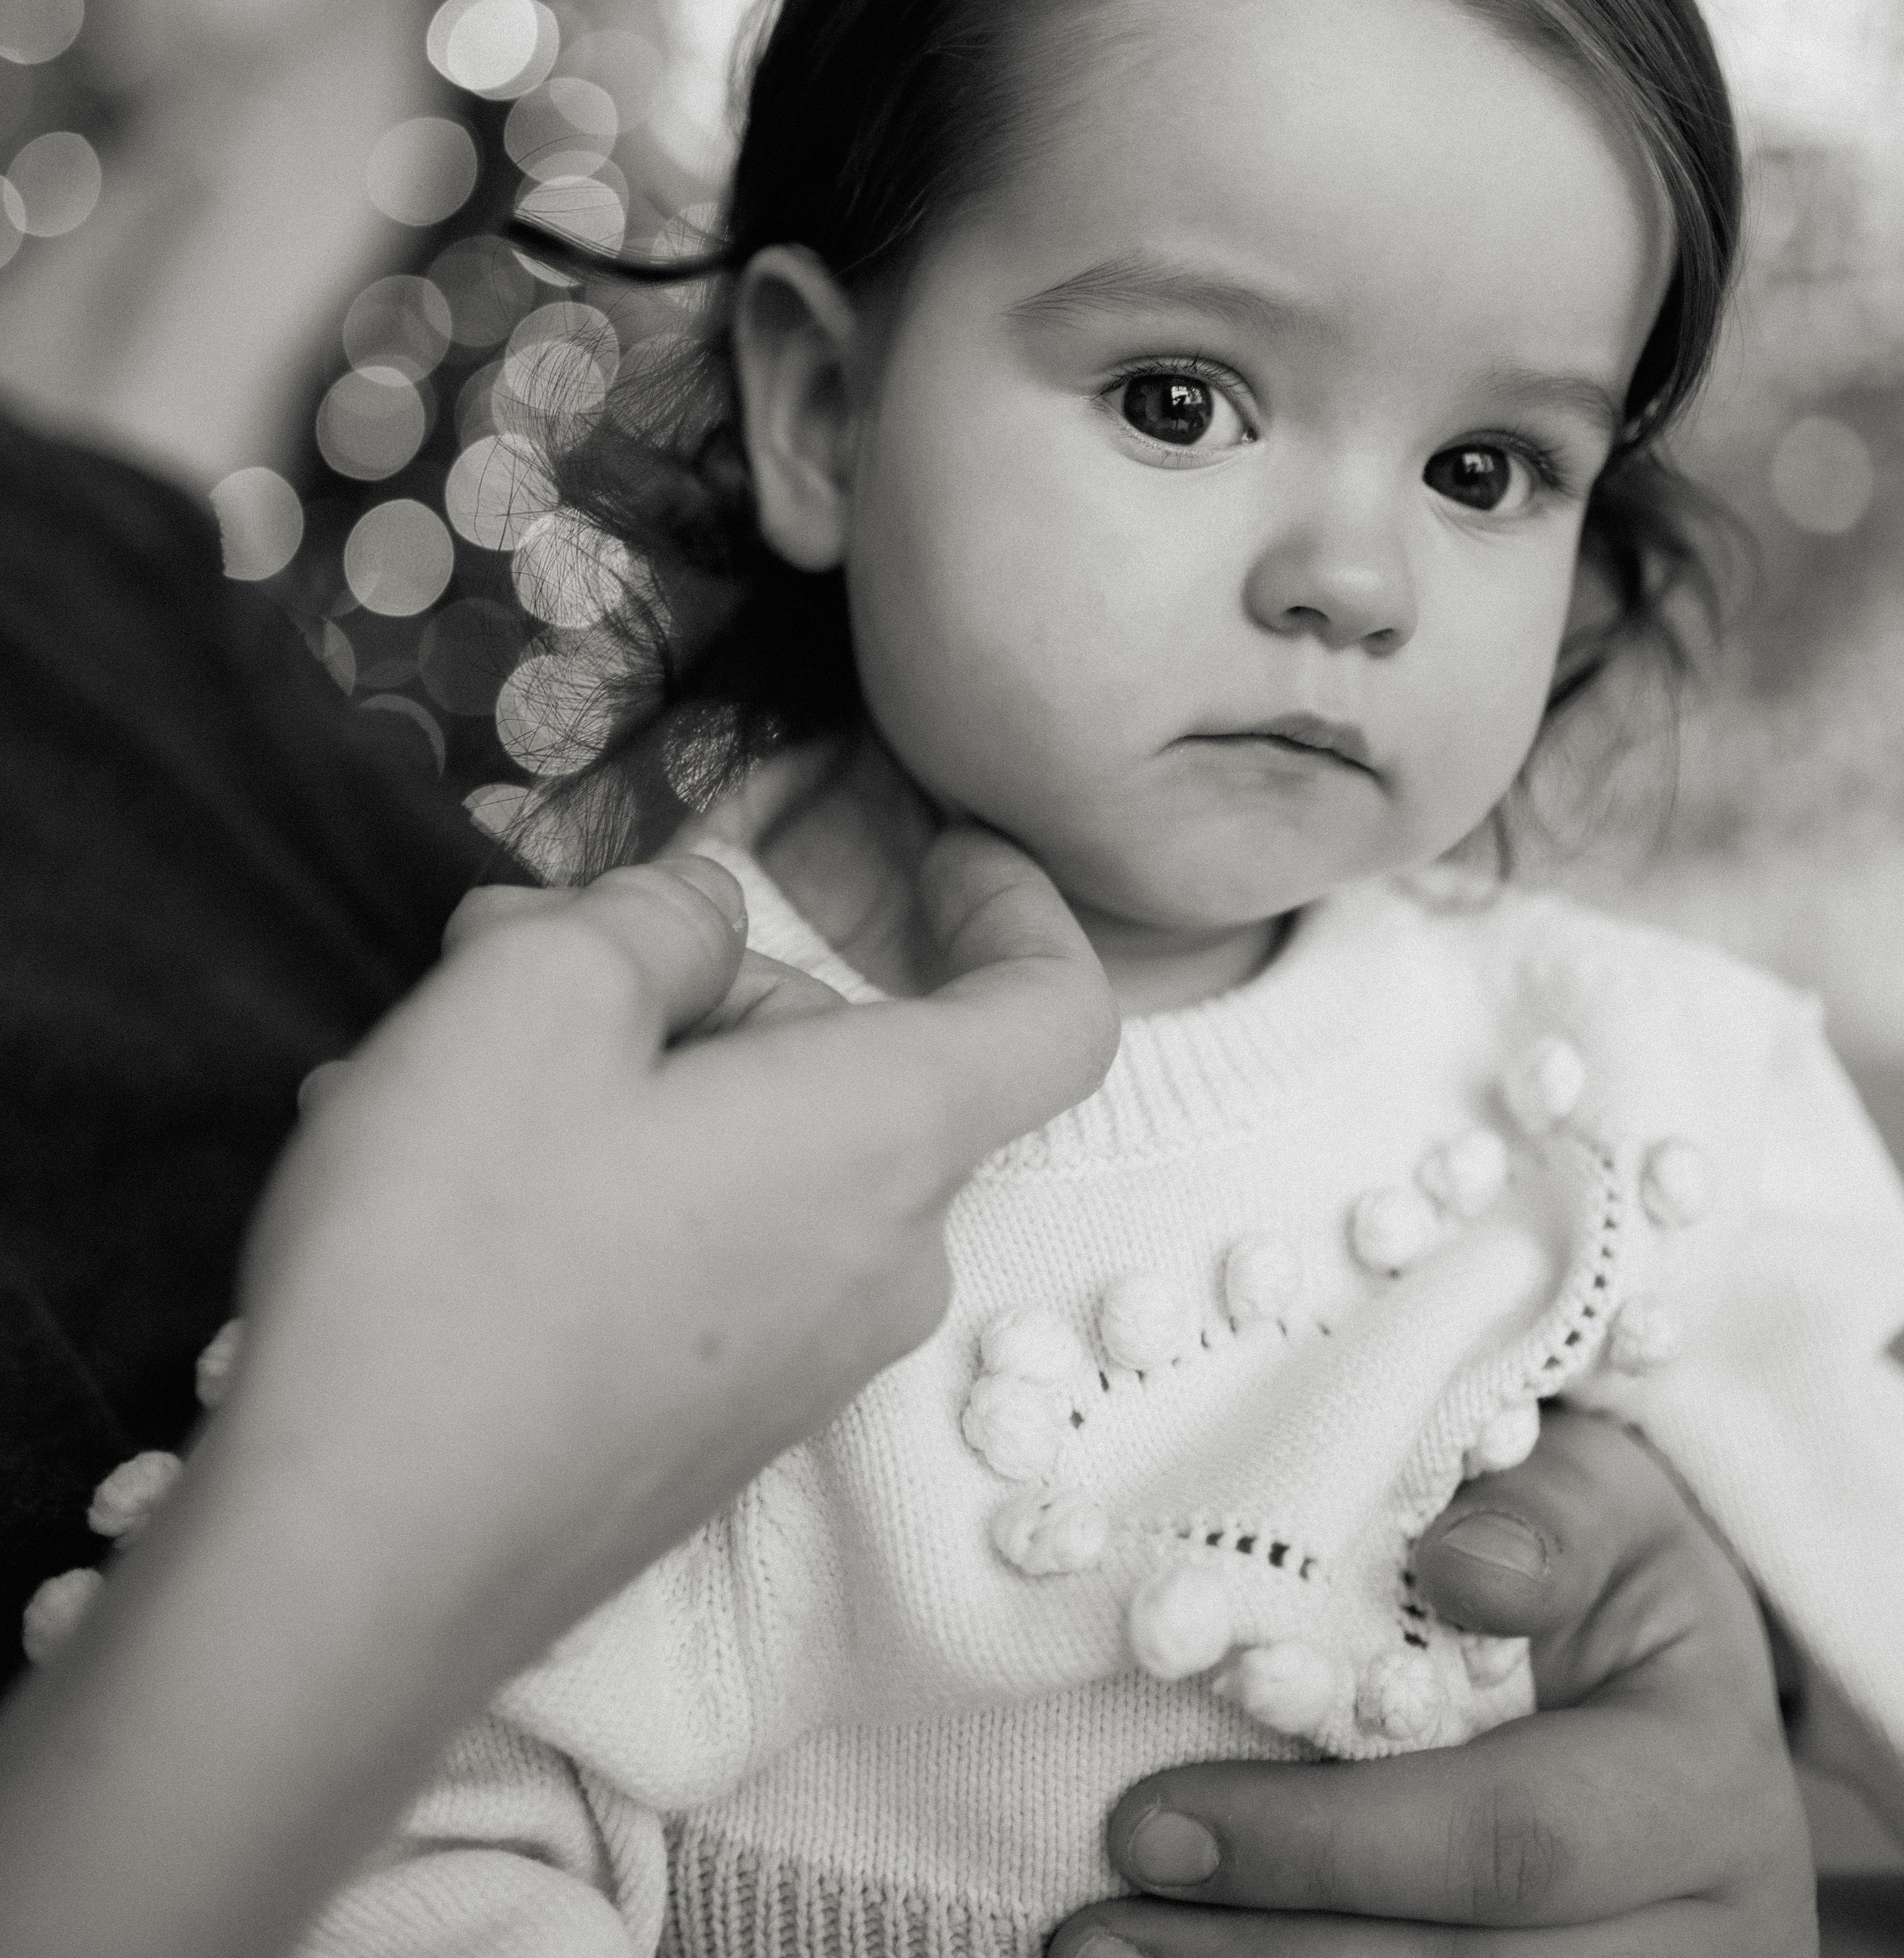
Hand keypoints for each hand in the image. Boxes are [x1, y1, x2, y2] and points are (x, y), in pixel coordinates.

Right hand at [0, 830, 1116, 1957]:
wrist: (348, 1576)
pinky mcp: (707, 1437)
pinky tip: (441, 1189)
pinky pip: (698, 1255)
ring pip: (749, 1154)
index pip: (1053, 1015)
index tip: (942, 850)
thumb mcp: (532, 995)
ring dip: (617, 1083)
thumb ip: (650, 919)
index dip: (1016, 909)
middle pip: (845, 1064)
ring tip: (426, 1077)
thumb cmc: (459, 1255)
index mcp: (885, 1139)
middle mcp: (878, 1266)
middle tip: (504, 951)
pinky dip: (602, 1188)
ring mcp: (797, 1368)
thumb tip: (702, 916)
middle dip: (695, 987)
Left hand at [1055, 1412, 1816, 1954]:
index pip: (1507, 1843)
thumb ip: (1546, 1516)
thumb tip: (1462, 1566)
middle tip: (1088, 1928)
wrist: (1683, 1688)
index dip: (1321, 1846)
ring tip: (1100, 1955)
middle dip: (1264, 1957)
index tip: (1148, 1821)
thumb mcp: (1608, 1502)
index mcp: (1701, 1790)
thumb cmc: (1614, 1573)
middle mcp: (1705, 1938)